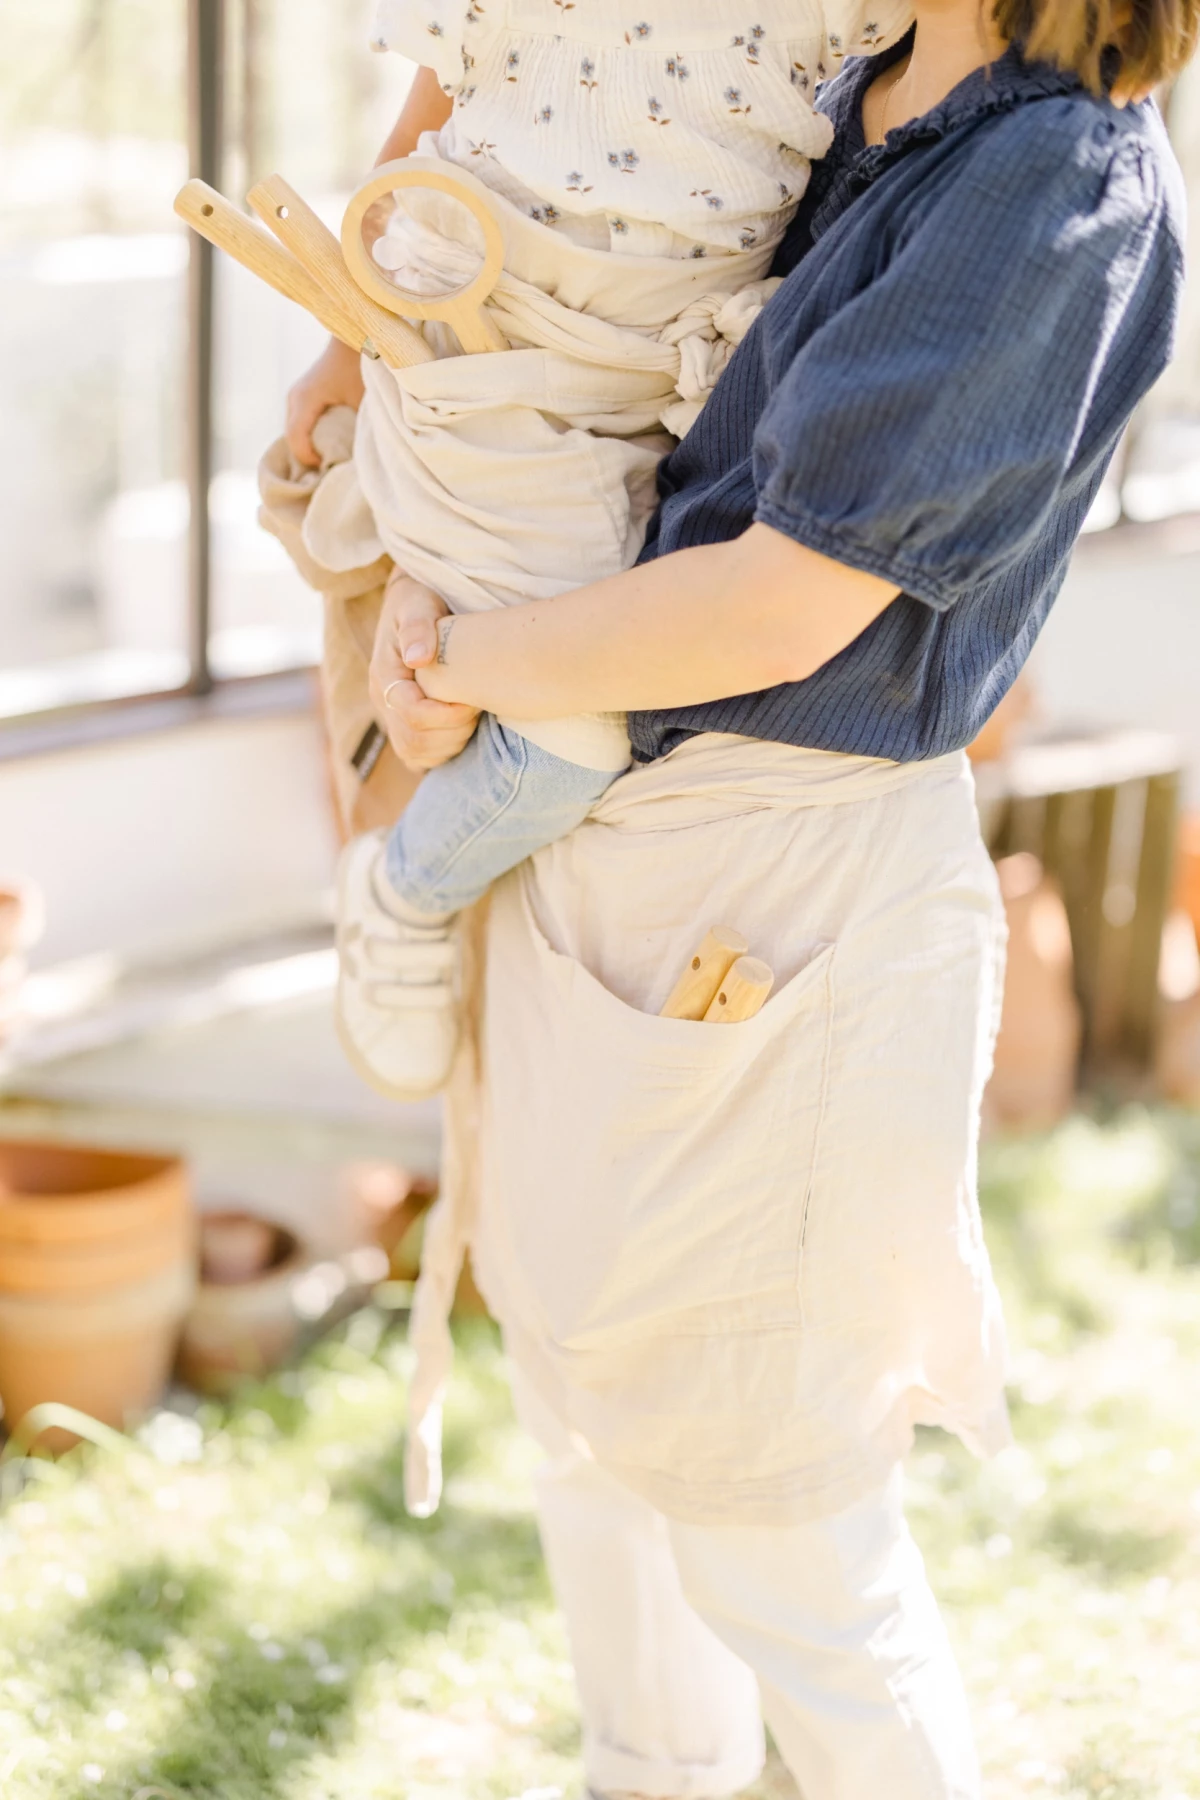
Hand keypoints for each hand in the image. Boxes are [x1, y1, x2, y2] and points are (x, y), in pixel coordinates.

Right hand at [285, 338, 365, 468]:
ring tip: (334, 458)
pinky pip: (300, 424)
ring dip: (311, 448)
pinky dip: (312, 437)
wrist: (357, 335)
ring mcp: (296, 396)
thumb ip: (357, 431)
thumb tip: (355, 463)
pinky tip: (331, 443)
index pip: (297, 442)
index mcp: (305, 399)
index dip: (312, 461)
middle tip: (335, 470)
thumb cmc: (362, 367)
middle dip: (311, 459)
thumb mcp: (363, 403)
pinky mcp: (302, 395)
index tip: (334, 469)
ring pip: (295, 433)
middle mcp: (294, 398)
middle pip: (293, 440)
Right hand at [370, 573, 479, 769]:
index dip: (446, 715)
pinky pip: (419, 757)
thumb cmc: (421, 599)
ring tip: (472, 717)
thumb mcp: (417, 602)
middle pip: (414, 741)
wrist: (415, 603)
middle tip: (477, 708)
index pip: (410, 713)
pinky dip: (443, 751)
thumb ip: (417, 626)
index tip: (473, 700)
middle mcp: (384, 699)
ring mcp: (392, 715)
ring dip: (450, 743)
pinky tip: (463, 730)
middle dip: (452, 732)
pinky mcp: (405, 725)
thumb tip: (417, 658)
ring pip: (416, 754)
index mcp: (384, 673)